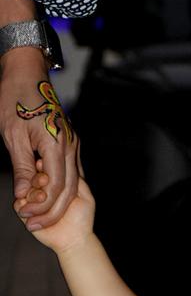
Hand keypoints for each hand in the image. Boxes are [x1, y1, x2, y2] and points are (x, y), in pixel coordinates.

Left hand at [1, 48, 78, 227]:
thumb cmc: (17, 98)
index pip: (55, 185)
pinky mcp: (69, 143)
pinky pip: (69, 172)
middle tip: (32, 223)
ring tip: (36, 214)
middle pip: (67, 189)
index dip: (41, 205)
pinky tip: (43, 196)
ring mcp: (72, 144)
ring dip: (55, 202)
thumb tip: (23, 195)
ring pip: (71, 183)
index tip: (25, 215)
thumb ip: (21, 167)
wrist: (27, 71)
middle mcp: (70, 146)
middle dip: (50, 210)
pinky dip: (58, 188)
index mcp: (56, 144)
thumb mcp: (13, 135)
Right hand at [16, 159, 94, 253]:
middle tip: (43, 180)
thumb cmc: (82, 218)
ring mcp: (33, 201)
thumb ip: (77, 178)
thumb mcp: (85, 194)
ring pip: (24, 189)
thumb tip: (70, 162)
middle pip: (33, 177)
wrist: (75, 240)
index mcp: (55, 184)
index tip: (47, 165)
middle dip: (38, 178)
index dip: (45, 166)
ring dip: (32, 191)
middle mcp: (42, 191)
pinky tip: (32, 206)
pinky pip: (19, 204)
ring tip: (41, 196)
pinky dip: (24, 204)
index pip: (45, 169)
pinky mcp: (26, 213)